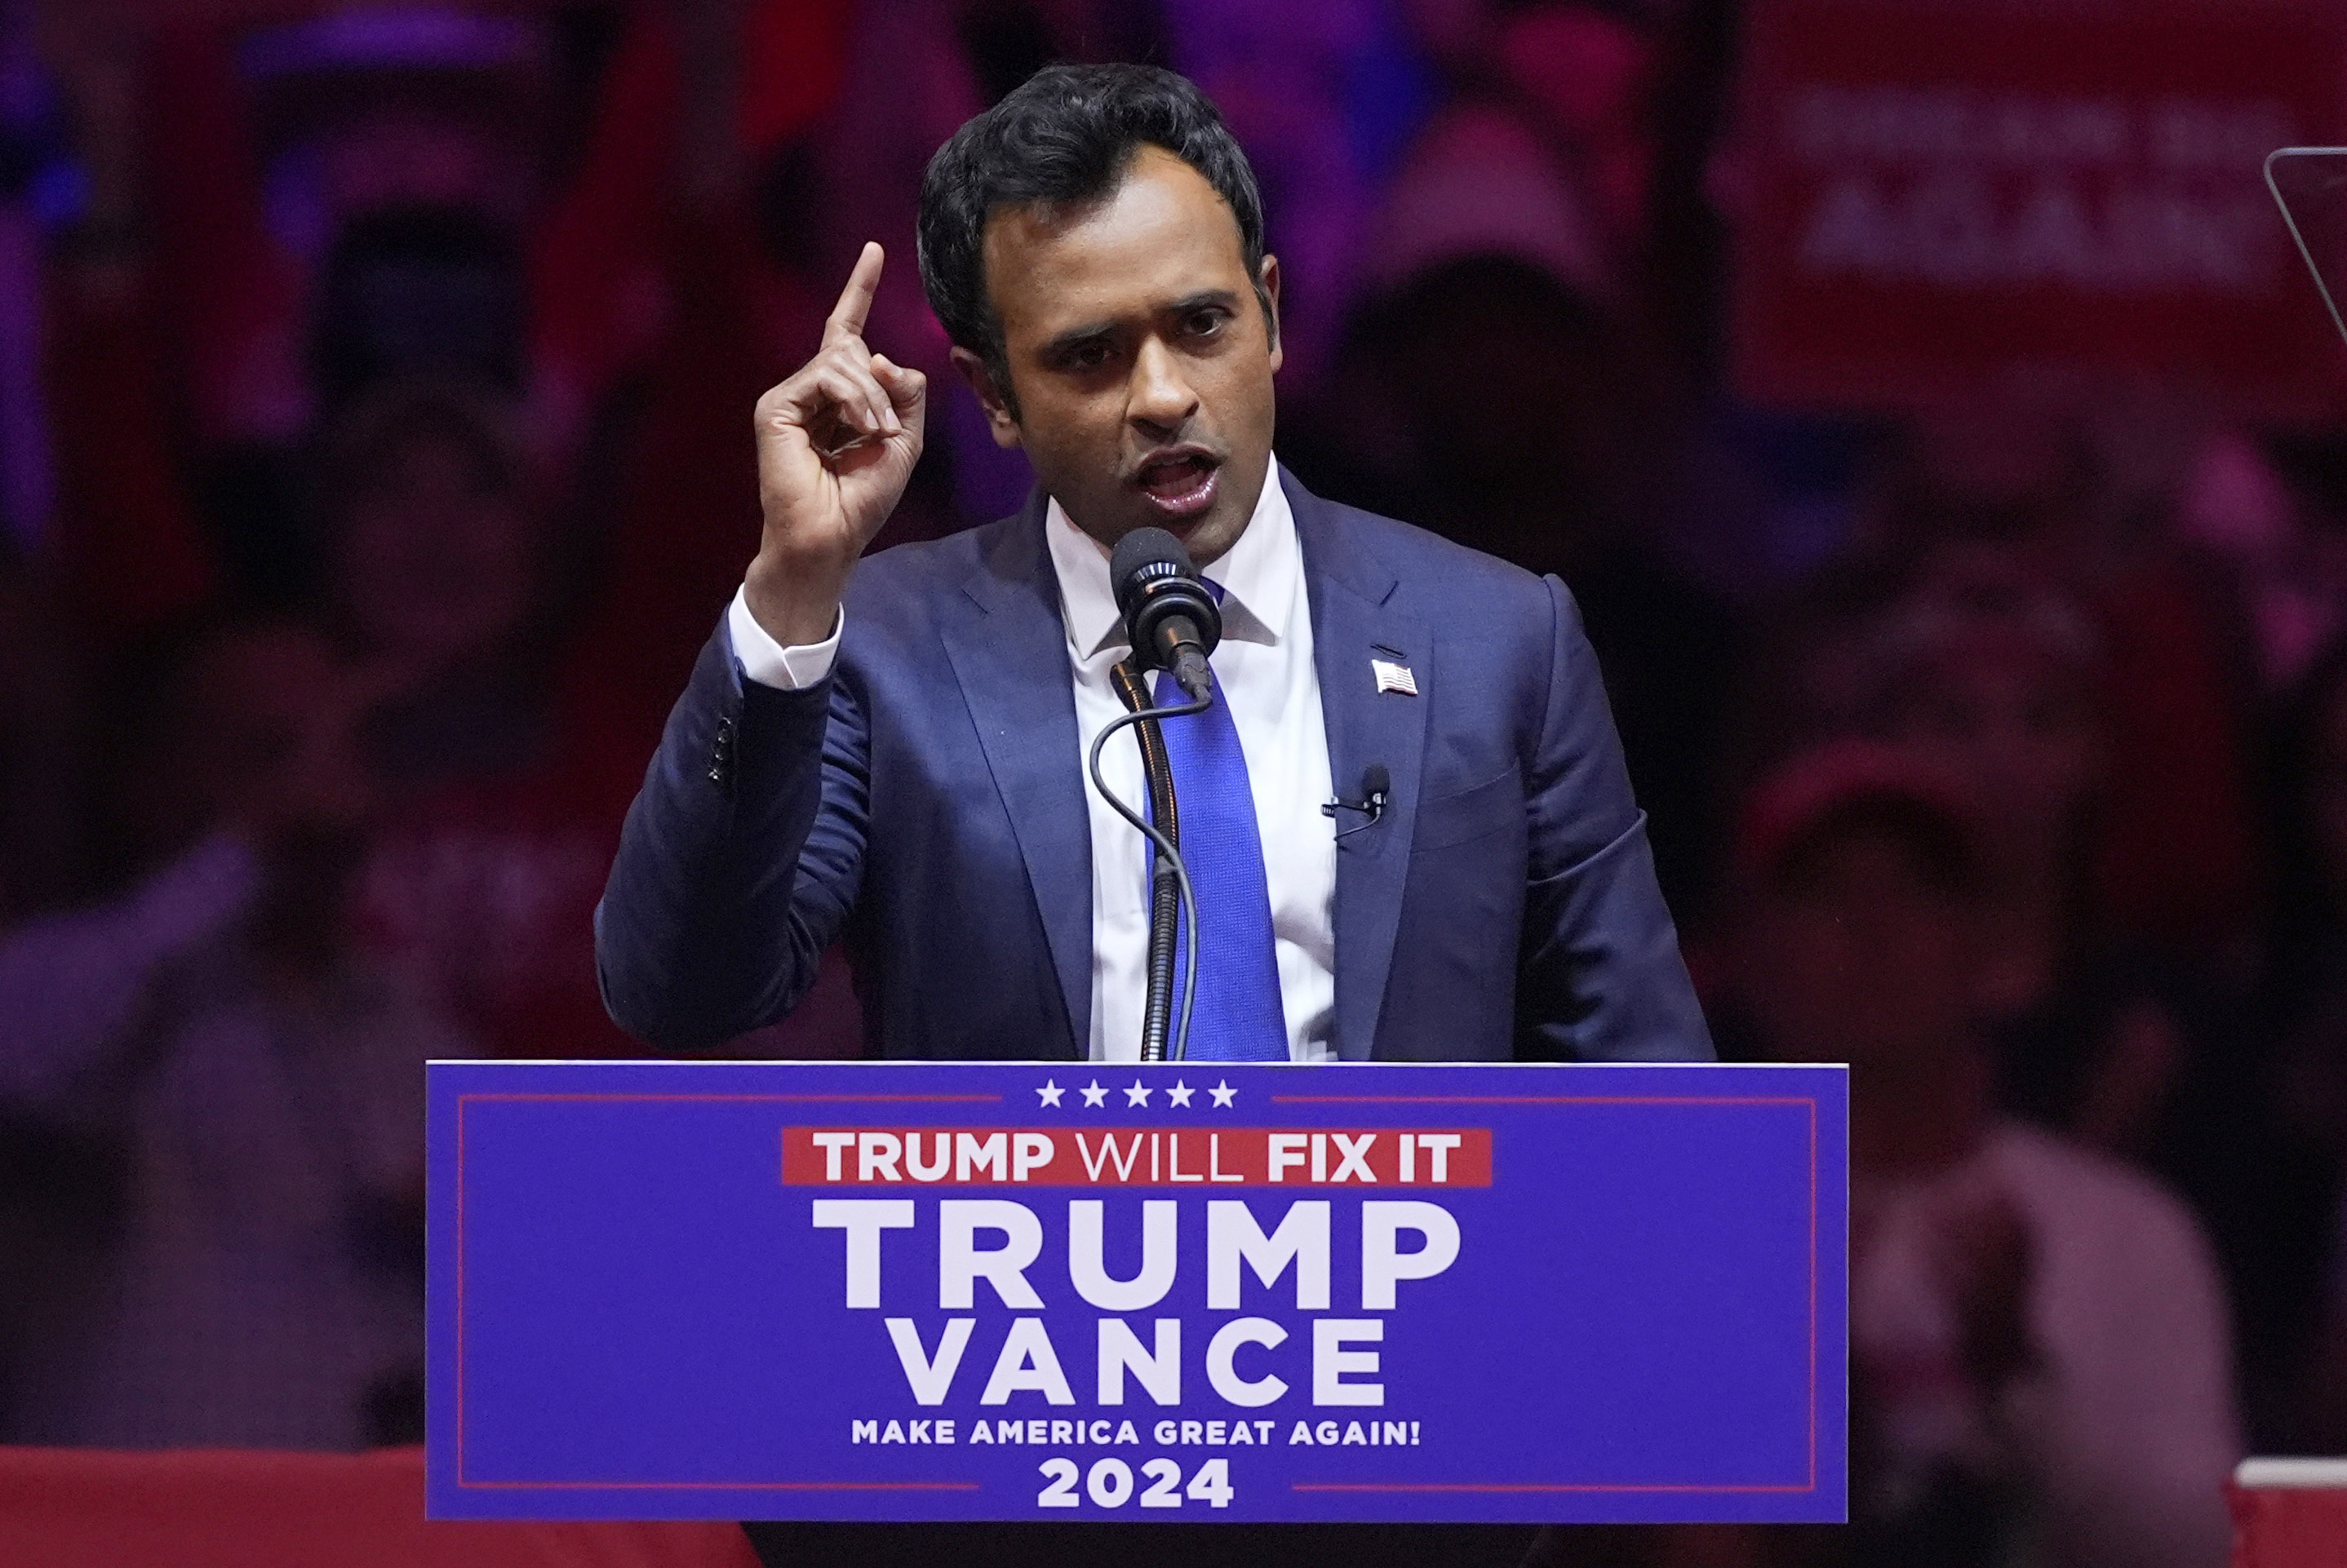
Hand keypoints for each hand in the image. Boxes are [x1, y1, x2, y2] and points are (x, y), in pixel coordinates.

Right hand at [746, 242, 927, 644]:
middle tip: (886, 428)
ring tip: (875, 434)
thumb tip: (886, 357)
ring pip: (843, 359)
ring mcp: (789, 397)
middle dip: (880, 383)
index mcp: (838, 396)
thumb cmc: (863, 499)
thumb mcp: (904, 441)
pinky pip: (825, 375)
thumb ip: (906, 395)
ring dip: (871, 396)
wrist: (831, 535)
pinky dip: (853, 399)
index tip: (875, 250)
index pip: (848, 331)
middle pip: (853, 347)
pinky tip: (860, 429)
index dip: (859, 289)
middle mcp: (810, 390)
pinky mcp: (775, 406)